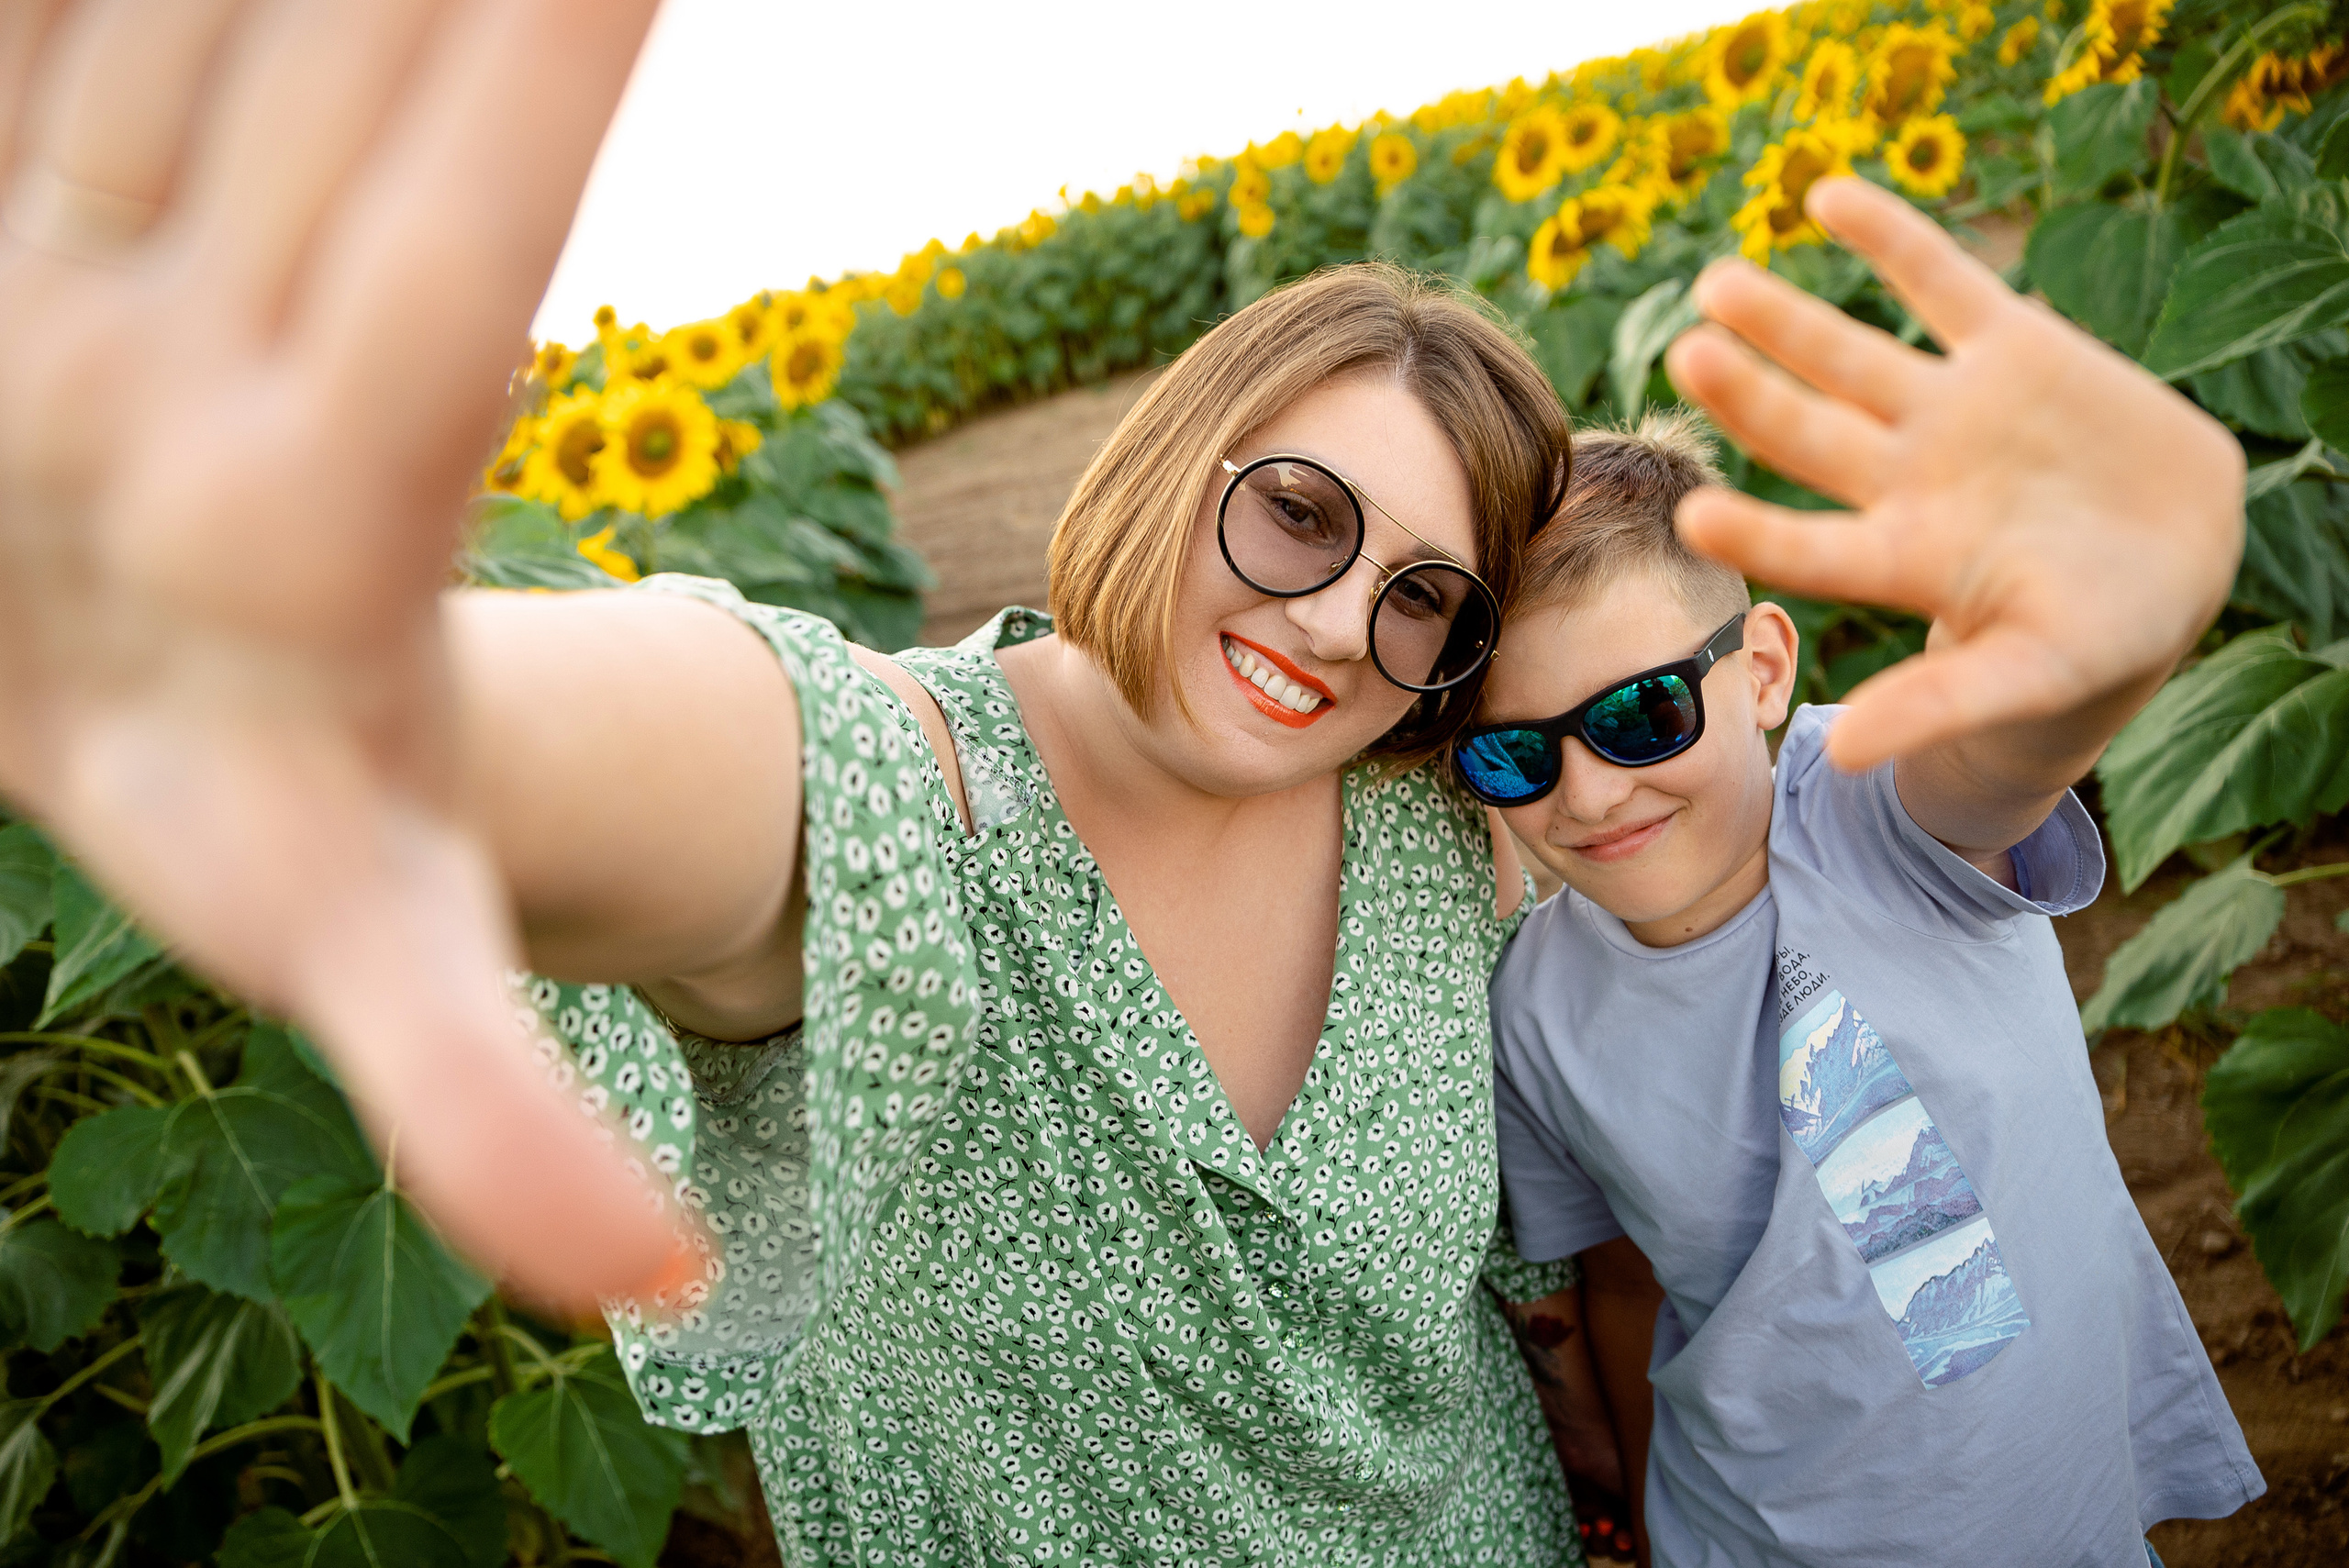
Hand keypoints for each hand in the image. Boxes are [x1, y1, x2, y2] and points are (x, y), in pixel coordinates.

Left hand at [0, 0, 681, 1304]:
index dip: (542, 91)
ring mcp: (24, 271)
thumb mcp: (361, 966)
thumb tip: (662, 1294)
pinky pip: (43, 53)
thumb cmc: (265, 810)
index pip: (445, 281)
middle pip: (318, 94)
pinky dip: (130, 5)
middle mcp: (130, 377)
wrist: (23, 685)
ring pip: (173, 32)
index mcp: (281, 536)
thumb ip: (475, 1119)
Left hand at [1666, 177, 2244, 772]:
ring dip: (1787, 318)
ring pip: (1849, 352)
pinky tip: (1825, 196)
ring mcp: (1950, 409)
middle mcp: (1905, 477)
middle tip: (1686, 357)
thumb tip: (1851, 758)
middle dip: (1751, 398)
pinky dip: (1891, 238)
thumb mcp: (2027, 677)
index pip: (1813, 544)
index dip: (1760, 529)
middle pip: (1808, 433)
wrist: (2178, 558)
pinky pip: (1941, 281)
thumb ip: (1941, 706)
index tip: (1695, 512)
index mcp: (1903, 558)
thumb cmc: (2095, 637)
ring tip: (1717, 281)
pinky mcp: (2009, 347)